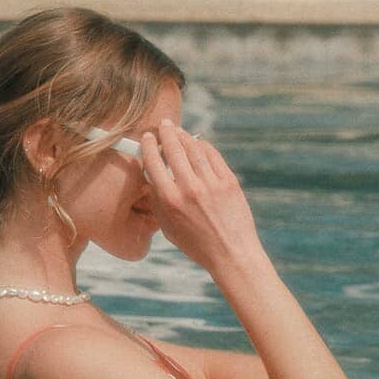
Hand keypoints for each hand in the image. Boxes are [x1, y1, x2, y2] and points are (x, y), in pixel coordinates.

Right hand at [138, 121, 262, 279]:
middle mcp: (190, 188)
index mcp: (171, 201)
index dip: (149, 146)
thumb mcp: (169, 229)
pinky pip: (213, 156)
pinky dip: (203, 145)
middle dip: (166, 133)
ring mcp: (211, 183)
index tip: (147, 138)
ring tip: (178, 131)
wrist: (231, 253)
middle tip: (163, 124)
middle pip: (174, 149)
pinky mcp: (229, 181)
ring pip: (195, 148)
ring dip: (184, 136)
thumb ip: (159, 202)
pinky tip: (198, 142)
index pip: (154, 163)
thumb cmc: (197, 245)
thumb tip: (153, 178)